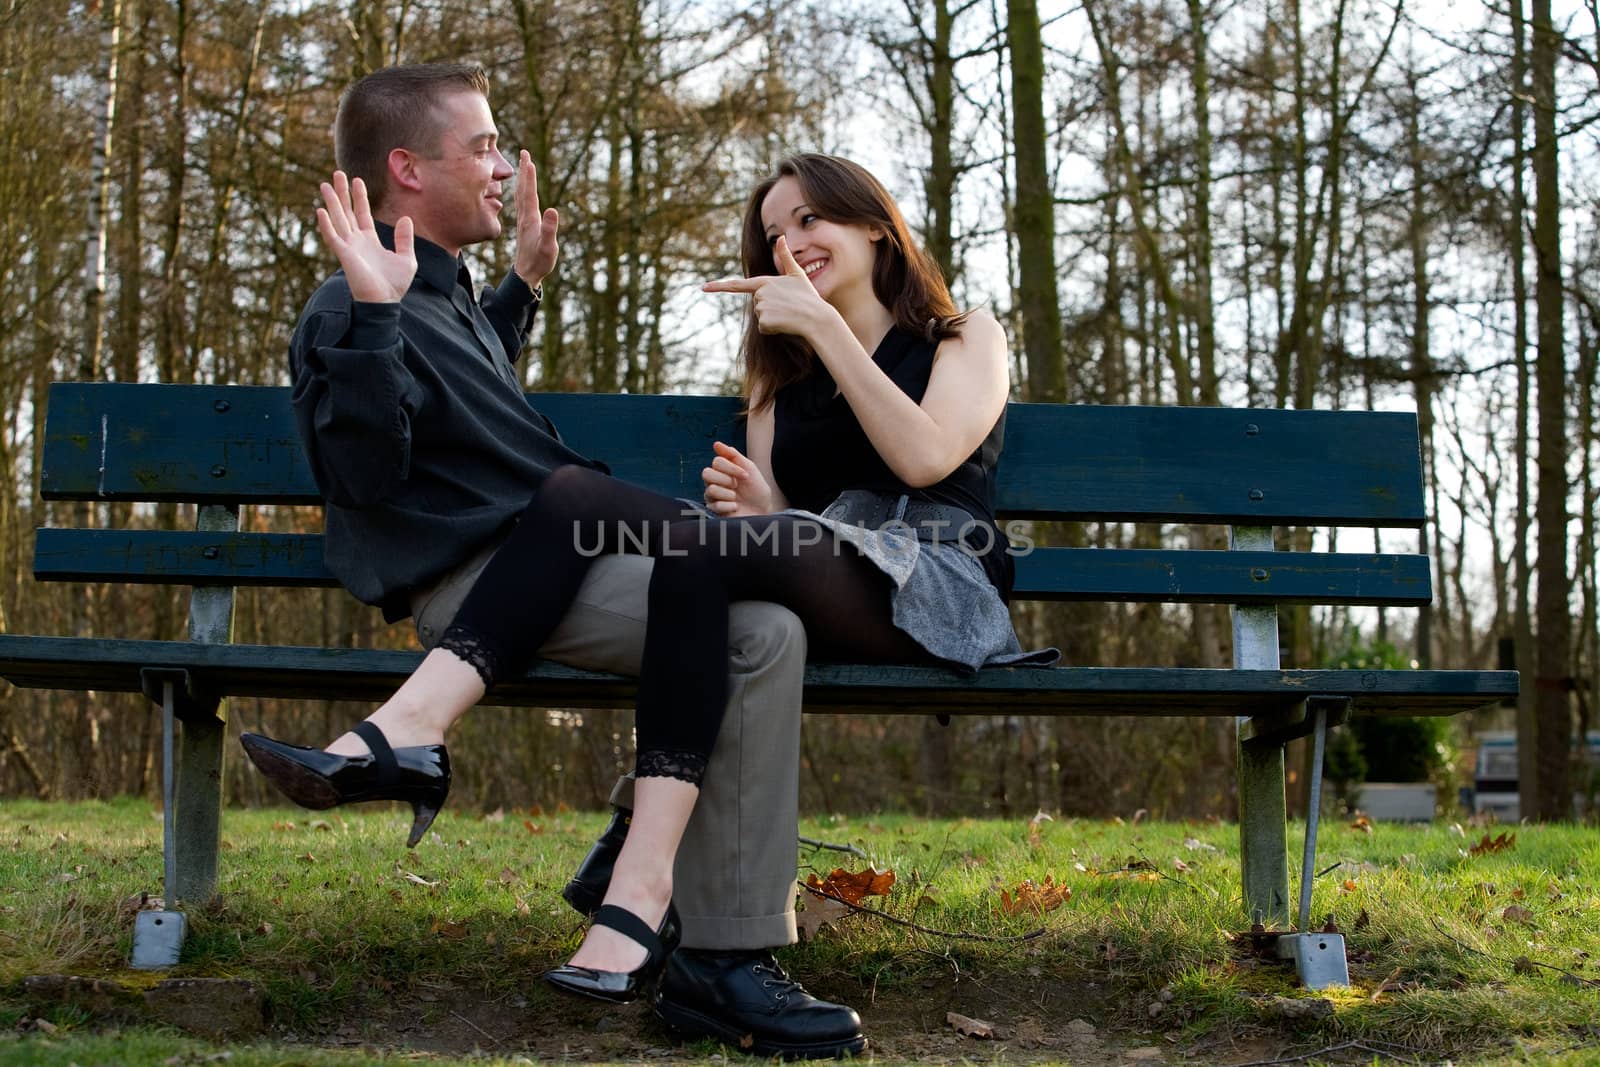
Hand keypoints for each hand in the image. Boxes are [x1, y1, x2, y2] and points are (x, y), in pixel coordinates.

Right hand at [316, 171, 415, 302]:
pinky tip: (320, 210)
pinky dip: (326, 225)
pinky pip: (332, 237)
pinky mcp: (344, 255)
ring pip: (337, 219)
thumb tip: (405, 218)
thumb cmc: (395, 285)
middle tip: (337, 173)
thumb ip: (404, 239)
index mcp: (370, 241)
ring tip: (325, 184)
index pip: (362, 214)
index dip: (359, 198)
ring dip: (331, 202)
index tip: (357, 180)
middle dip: (342, 193)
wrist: (385, 302)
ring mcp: (348, 247)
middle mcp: (356, 242)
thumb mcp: (407, 258)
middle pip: (346, 212)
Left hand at [512, 151, 559, 287]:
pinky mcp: (524, 225)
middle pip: (522, 189)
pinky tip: (521, 190)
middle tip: (524, 153)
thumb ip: (549, 229)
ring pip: (520, 194)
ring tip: (523, 166)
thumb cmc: (539, 262)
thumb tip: (553, 210)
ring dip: (522, 179)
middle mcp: (524, 217)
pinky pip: (521, 203)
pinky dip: (521, 191)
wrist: (525, 274)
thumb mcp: (548, 247)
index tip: (528, 159)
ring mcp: (523, 220)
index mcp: (530, 219)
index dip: (529, 176)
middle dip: (523, 171)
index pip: (529, 193)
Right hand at [702, 441, 775, 515]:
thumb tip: (716, 444)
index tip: (746, 475)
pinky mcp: (713, 510)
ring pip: (710, 489)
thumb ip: (733, 455)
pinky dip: (729, 506)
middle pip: (706, 473)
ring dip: (729, 494)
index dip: (732, 468)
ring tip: (736, 498)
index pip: (717, 462)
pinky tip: (735, 507)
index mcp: (721, 470)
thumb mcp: (749, 468)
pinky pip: (715, 505)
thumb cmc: (756, 489)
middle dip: (726, 479)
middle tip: (736, 486)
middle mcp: (713, 481)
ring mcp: (711, 496)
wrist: (762, 510)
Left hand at [703, 236, 834, 337]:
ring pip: (760, 316)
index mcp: (765, 281)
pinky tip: (785, 324)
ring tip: (788, 314)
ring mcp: (761, 308)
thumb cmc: (808, 296)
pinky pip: (764, 328)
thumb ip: (786, 257)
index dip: (719, 286)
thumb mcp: (797, 274)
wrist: (817, 317)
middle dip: (769, 307)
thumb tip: (781, 237)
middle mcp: (760, 294)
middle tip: (787, 306)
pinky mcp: (764, 322)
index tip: (703, 287)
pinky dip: (773, 329)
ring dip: (772, 318)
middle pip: (757, 304)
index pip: (737, 285)